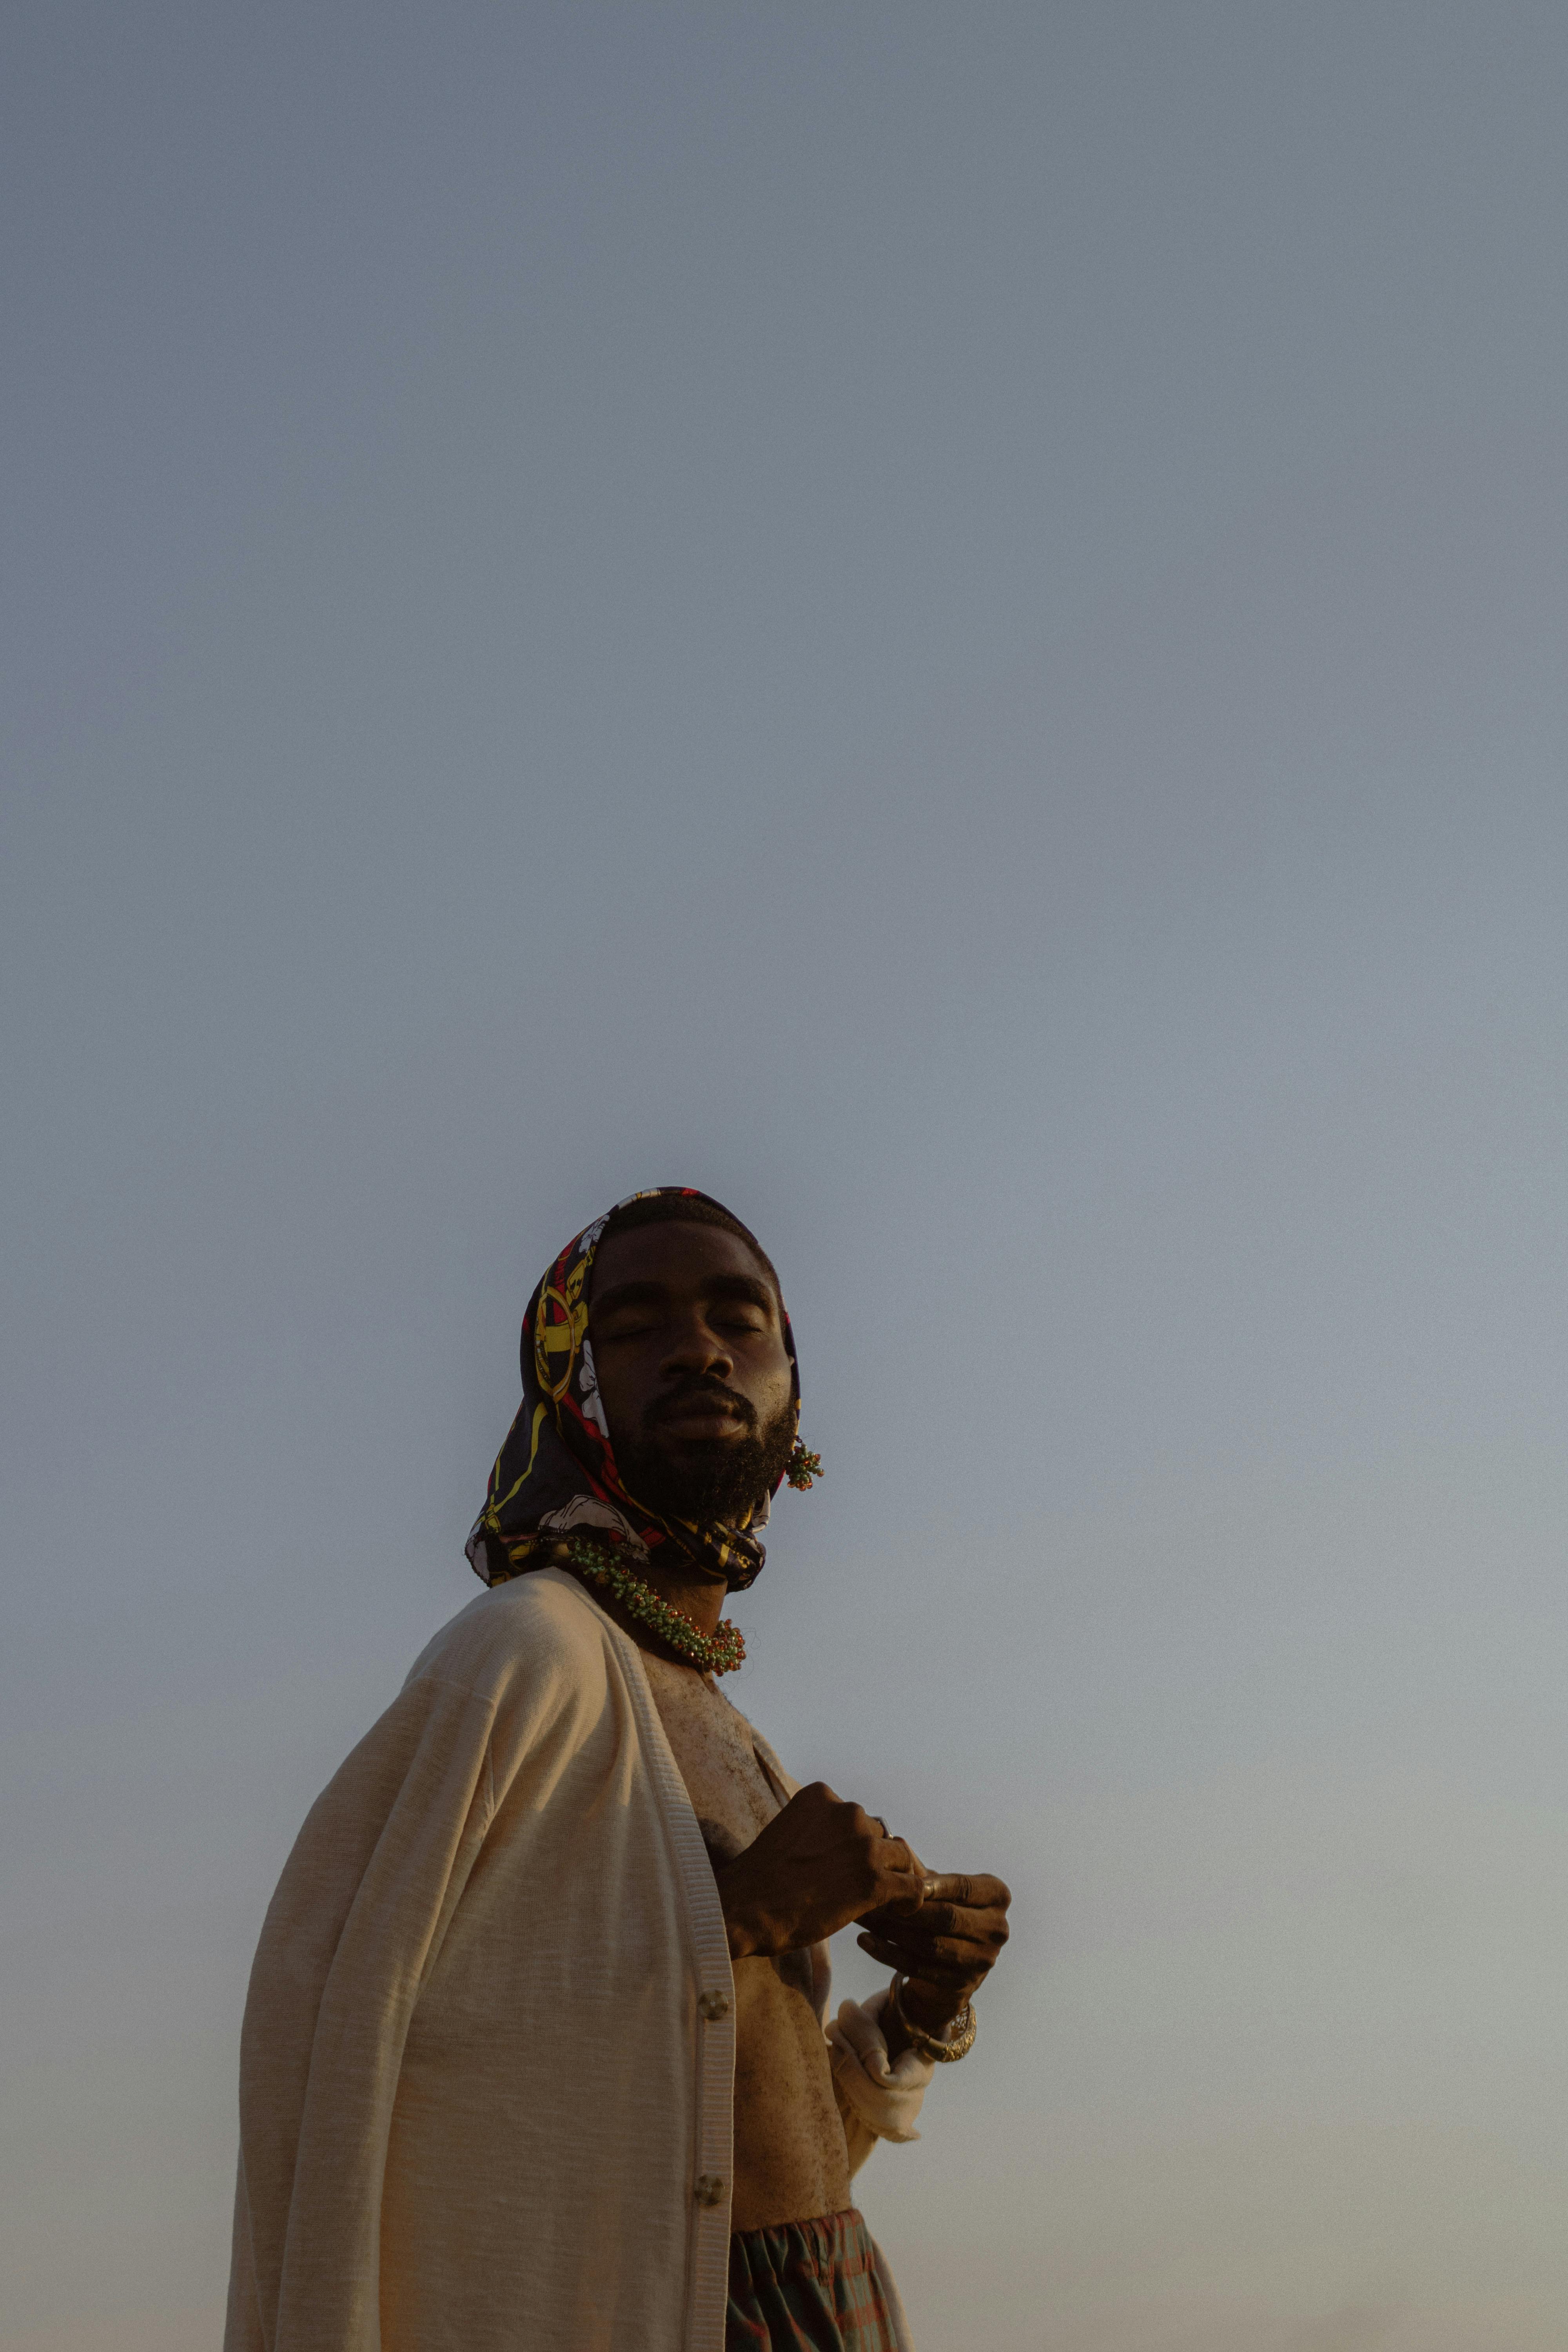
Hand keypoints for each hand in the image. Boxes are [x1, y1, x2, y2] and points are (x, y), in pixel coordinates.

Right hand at [715, 1783, 925, 1959]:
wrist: (743, 1909)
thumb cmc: (760, 1879)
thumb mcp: (790, 1832)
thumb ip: (819, 1831)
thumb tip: (842, 1850)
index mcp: (822, 1796)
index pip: (857, 1817)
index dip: (857, 1844)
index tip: (848, 1866)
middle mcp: (847, 1812)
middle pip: (880, 1834)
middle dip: (875, 1859)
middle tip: (863, 1886)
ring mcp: (863, 1845)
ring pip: (901, 1856)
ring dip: (895, 1877)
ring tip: (885, 1900)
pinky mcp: (874, 1881)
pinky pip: (913, 1886)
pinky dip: (911, 1899)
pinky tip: (899, 1911)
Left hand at [857, 1871, 1010, 2036]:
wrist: (954, 1962)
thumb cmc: (944, 1910)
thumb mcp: (940, 1888)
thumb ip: (920, 1870)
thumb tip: (894, 1843)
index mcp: (997, 1896)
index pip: (963, 1887)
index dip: (933, 1884)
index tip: (902, 1880)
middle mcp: (997, 1929)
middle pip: (947, 1917)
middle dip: (908, 1908)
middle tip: (874, 1897)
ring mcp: (982, 1960)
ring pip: (930, 1944)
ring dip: (892, 1930)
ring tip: (864, 1916)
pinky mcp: (961, 1984)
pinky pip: (918, 1967)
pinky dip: (888, 1954)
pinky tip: (865, 1940)